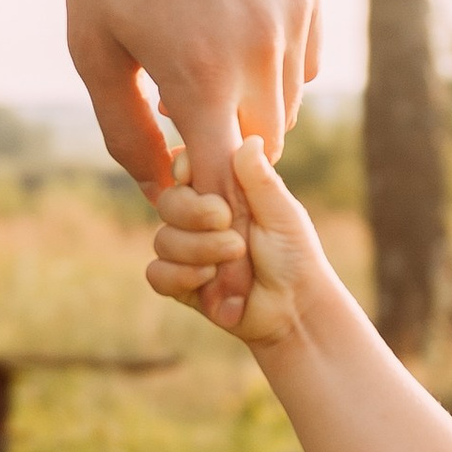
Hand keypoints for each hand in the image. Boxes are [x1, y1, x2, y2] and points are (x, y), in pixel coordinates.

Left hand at [48, 0, 318, 225]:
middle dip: (222, 156)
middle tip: (176, 132)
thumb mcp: (91, 41)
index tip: (188, 220)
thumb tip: (159, 187)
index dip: (209, 215)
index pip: (223, 184)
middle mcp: (261, 46)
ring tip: (194, 72)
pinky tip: (226, 33)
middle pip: (261, 149)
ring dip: (247, 110)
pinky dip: (273, 67)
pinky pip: (305, 56)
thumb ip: (125, 128)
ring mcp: (295, 10)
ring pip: (287, 102)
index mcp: (200, 72)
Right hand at [147, 137, 325, 346]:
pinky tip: (208, 280)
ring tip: (234, 256)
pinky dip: (181, 276)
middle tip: (226, 221)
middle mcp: (198, 218)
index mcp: (222, 192)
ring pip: (163, 240)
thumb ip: (260, 180)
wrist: (293, 309)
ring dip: (199, 249)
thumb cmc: (295, 256)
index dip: (184, 169)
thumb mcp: (282, 214)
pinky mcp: (179, 283)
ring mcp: (187, 251)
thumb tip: (249, 141)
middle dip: (194, 213)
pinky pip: (157, 274)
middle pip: (167, 203)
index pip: (184, 168)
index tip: (193, 174)